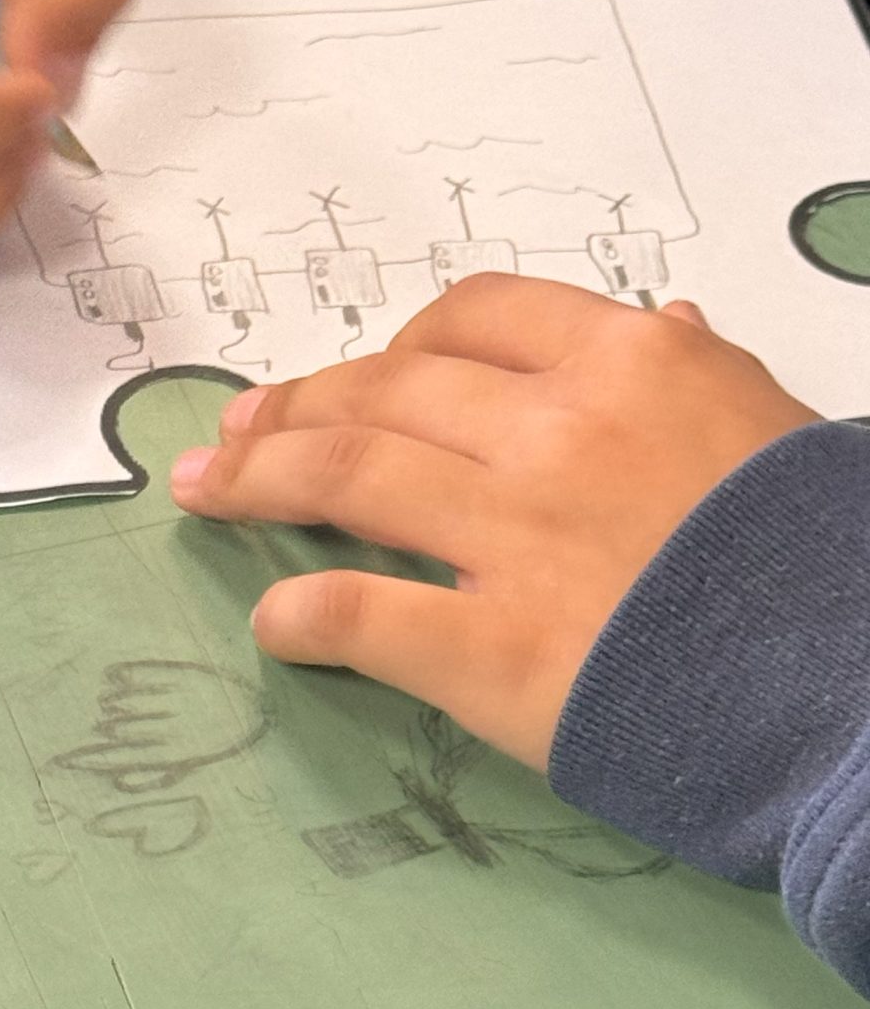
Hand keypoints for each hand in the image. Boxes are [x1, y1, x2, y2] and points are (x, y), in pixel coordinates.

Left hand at [168, 275, 816, 767]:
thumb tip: (658, 322)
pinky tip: (274, 624)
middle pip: (384, 391)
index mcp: (629, 366)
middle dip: (295, 407)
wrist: (866, 687)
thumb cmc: (829, 562)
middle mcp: (556, 432)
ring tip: (204, 491)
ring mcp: (515, 538)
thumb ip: (696, 375)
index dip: (393, 348)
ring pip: (346, 474)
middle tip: (236, 433)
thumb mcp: (773, 428)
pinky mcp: (492, 650)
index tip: (353, 376)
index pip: (471, 321)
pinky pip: (359, 613)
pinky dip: (299, 615)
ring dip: (257, 478)